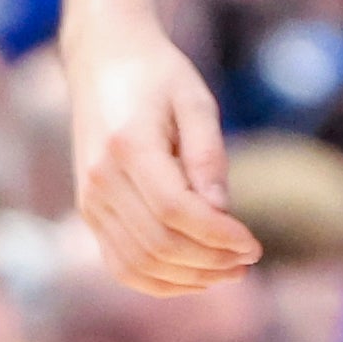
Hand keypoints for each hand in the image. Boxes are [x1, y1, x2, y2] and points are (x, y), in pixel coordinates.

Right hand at [65, 13, 260, 294]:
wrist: (104, 60)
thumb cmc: (158, 76)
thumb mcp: (195, 100)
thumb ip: (208, 155)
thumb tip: (222, 213)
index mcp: (128, 146)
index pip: (175, 212)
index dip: (218, 236)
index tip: (253, 245)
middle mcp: (101, 179)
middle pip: (157, 245)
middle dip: (209, 263)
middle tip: (247, 261)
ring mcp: (90, 199)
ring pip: (136, 264)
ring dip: (186, 279)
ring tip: (228, 272)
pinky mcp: (89, 210)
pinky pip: (119, 263)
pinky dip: (156, 280)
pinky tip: (193, 277)